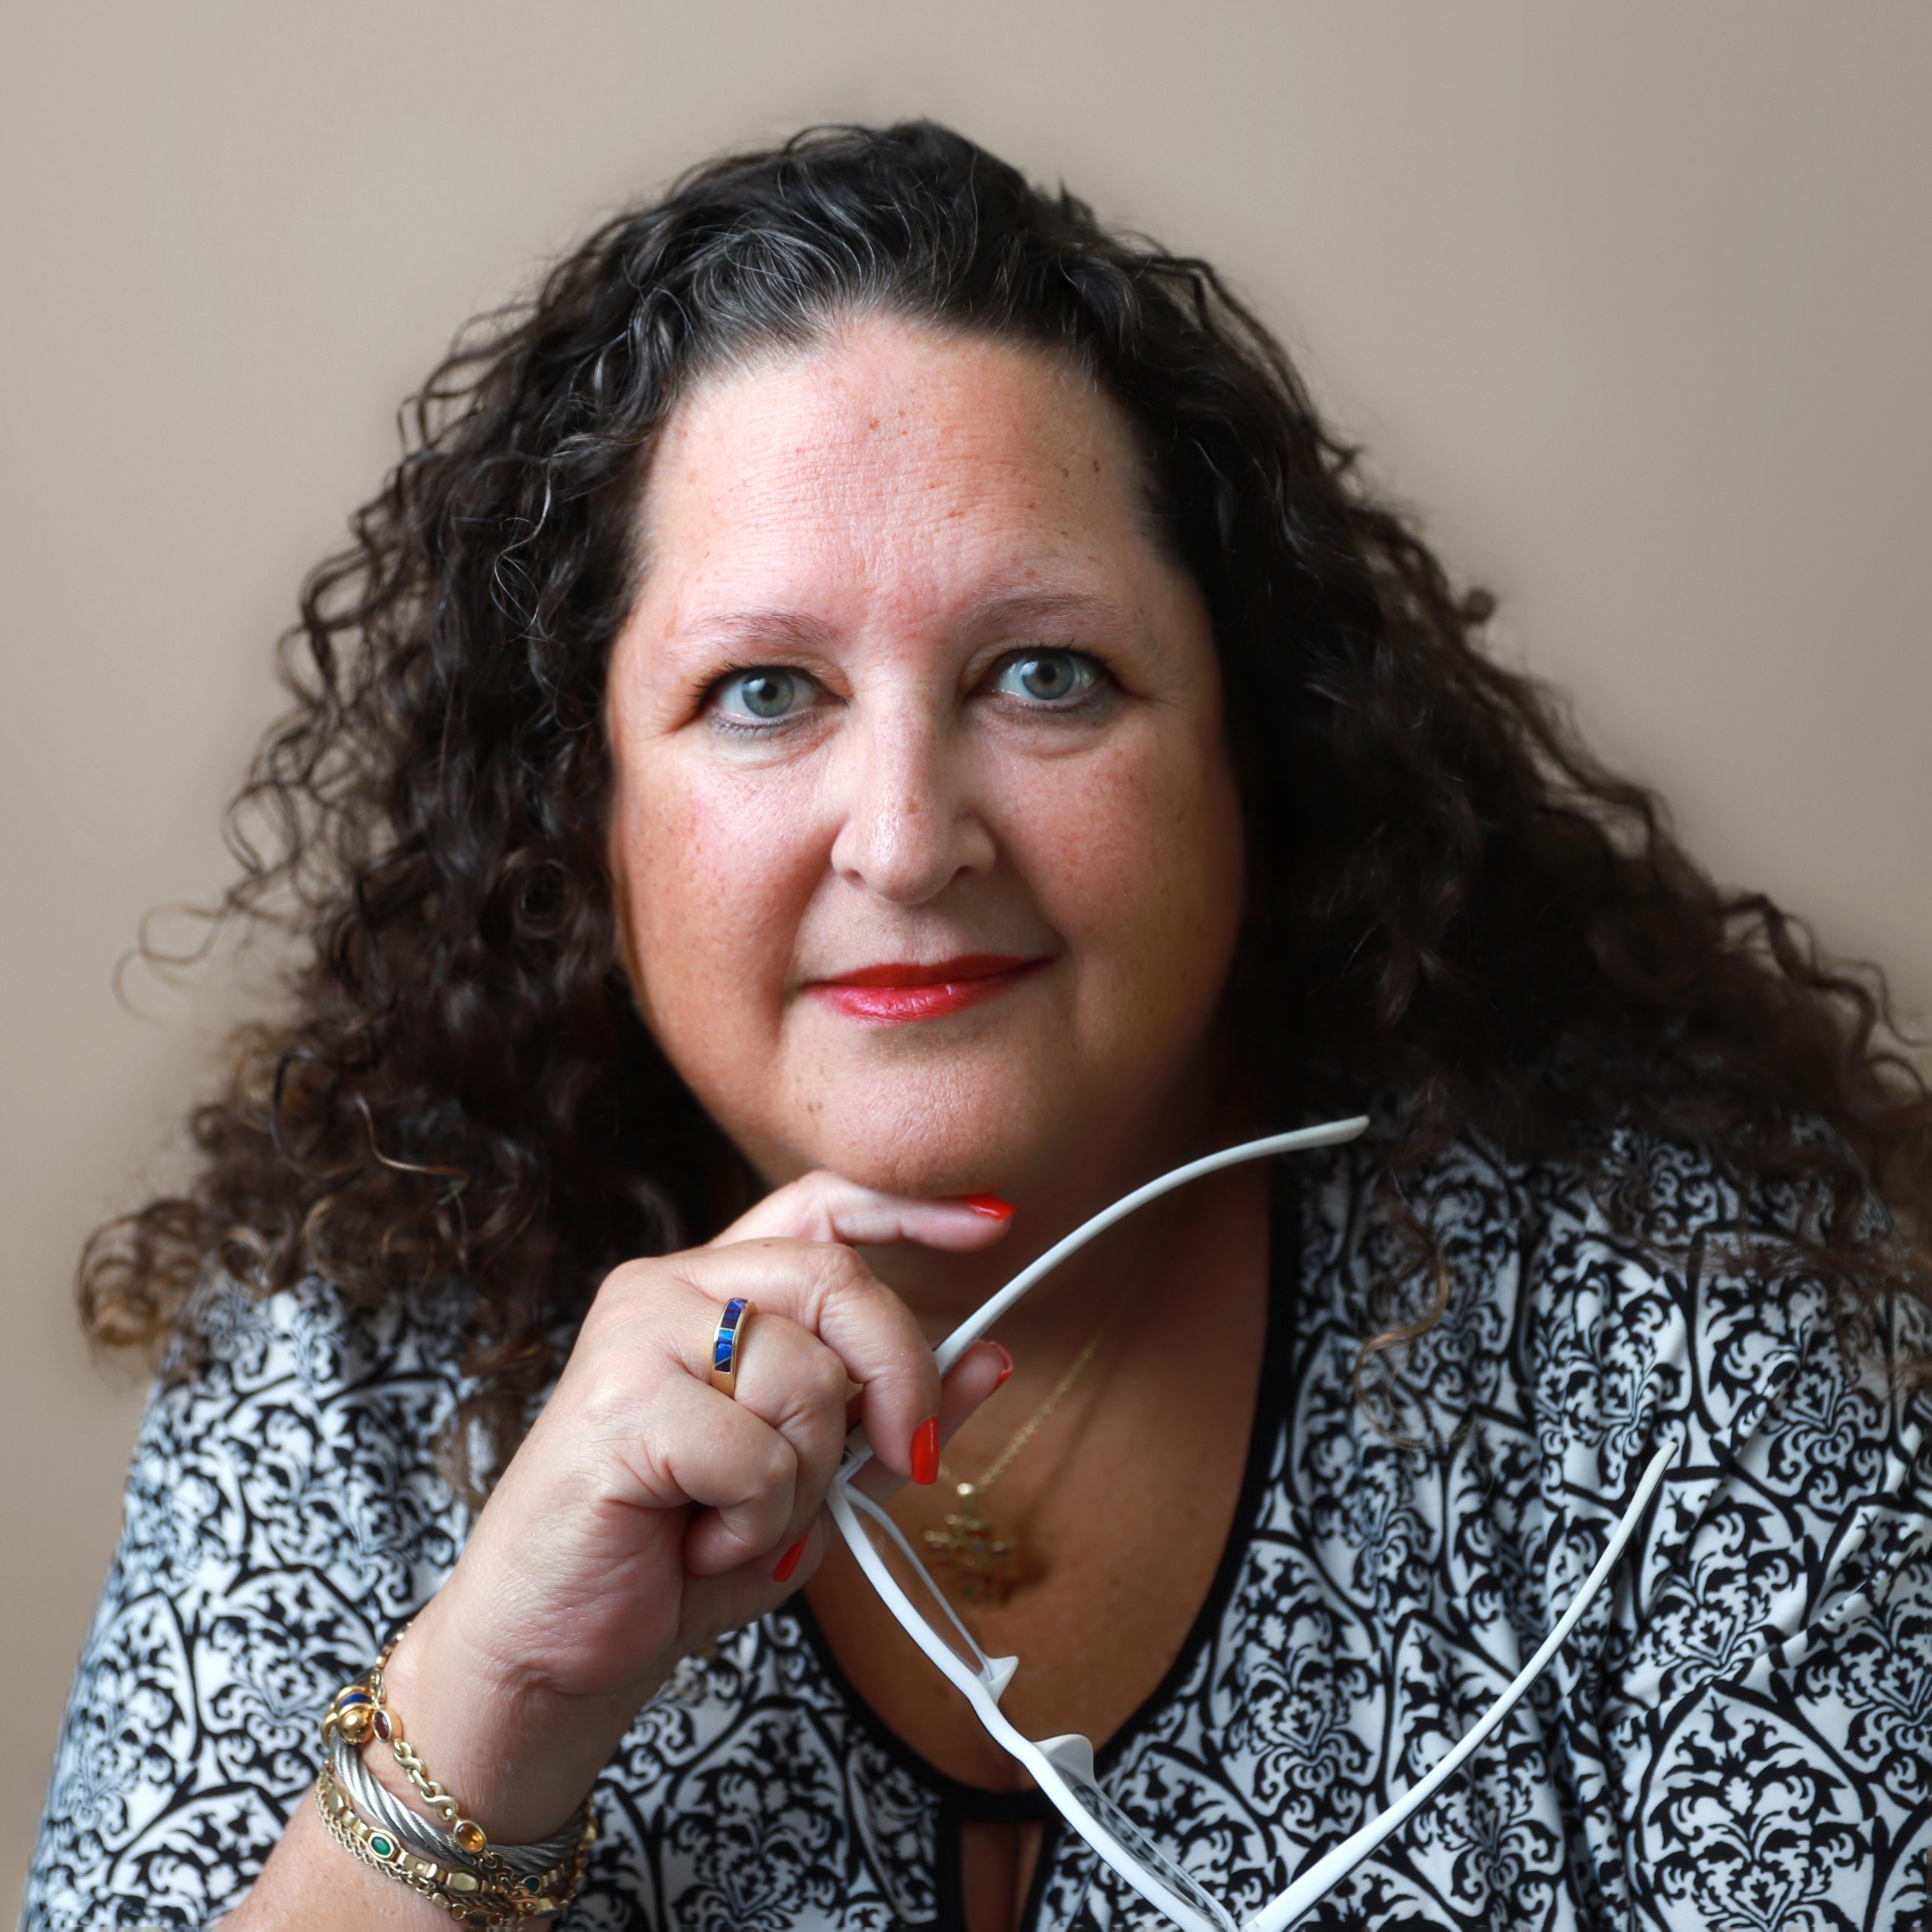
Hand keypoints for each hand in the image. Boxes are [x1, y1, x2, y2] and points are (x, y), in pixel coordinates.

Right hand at [379, 1172, 1012, 1840]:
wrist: (556, 1649)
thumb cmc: (677, 1556)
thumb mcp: (813, 1481)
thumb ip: (891, 1416)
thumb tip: (992, 1355)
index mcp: (710, 1290)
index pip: (818, 1203)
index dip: (907, 1207)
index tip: (990, 1225)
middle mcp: (668, 1287)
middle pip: (838, 1278)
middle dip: (897, 1376)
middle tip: (900, 1457)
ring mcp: (635, 1333)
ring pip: (807, 1373)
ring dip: (807, 1479)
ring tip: (740, 1519)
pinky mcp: (619, 1400)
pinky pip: (759, 1451)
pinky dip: (757, 1519)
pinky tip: (699, 1542)